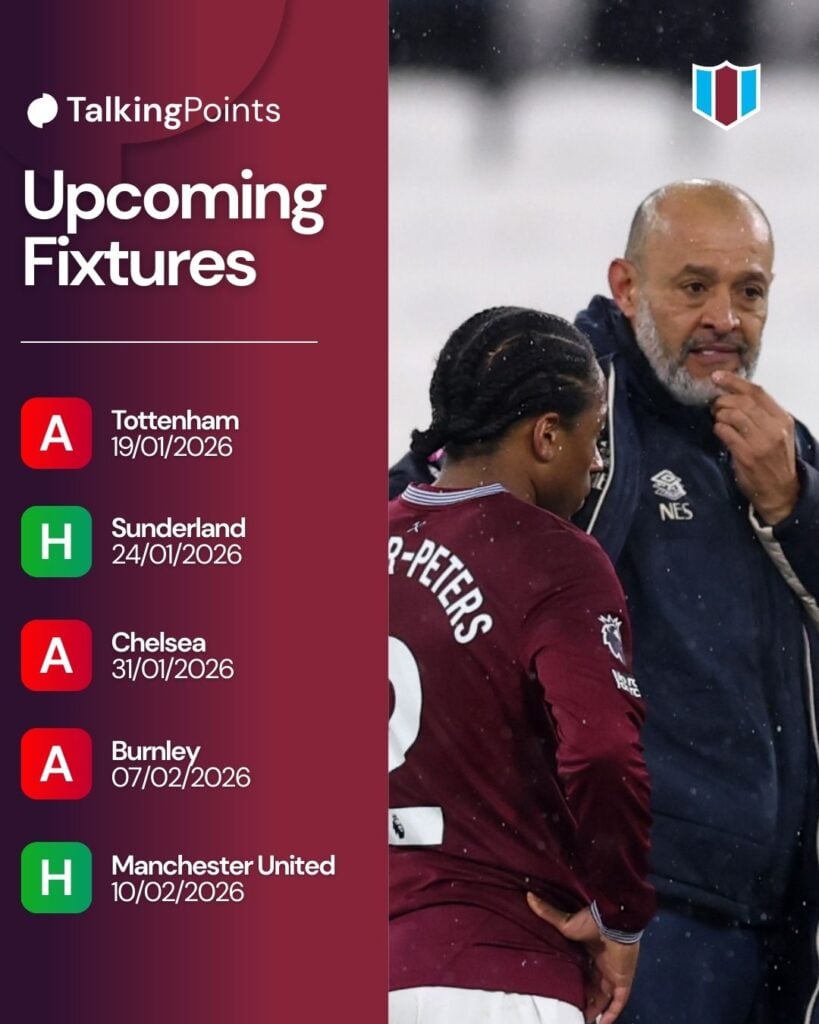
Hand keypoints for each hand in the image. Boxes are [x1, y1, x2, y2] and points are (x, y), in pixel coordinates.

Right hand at [526, 893, 638, 1023]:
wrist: (614, 923)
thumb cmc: (591, 923)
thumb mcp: (566, 923)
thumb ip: (548, 913)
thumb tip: (529, 896)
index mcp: (591, 955)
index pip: (582, 974)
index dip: (574, 985)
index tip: (562, 994)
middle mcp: (602, 967)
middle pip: (593, 989)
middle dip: (583, 1001)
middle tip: (571, 1011)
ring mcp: (614, 975)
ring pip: (604, 1000)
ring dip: (595, 1011)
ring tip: (582, 1021)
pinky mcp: (623, 982)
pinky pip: (618, 1003)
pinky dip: (611, 1014)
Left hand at [711, 371, 798, 524]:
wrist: (780, 491)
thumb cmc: (775, 459)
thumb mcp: (777, 433)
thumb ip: (762, 415)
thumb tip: (734, 395)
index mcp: (782, 419)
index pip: (757, 392)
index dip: (735, 381)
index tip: (717, 376)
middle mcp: (773, 428)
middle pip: (743, 402)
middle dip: (723, 400)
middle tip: (715, 405)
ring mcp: (761, 442)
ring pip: (733, 415)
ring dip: (719, 414)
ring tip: (717, 418)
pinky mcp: (747, 456)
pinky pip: (726, 433)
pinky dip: (718, 428)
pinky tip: (718, 431)